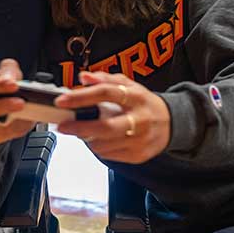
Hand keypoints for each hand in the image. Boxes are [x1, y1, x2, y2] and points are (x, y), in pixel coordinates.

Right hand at [0, 59, 35, 145]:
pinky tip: (23, 124)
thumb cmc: (2, 89)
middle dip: (0, 106)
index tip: (14, 84)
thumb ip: (10, 70)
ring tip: (26, 117)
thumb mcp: (7, 74)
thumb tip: (12, 78)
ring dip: (10, 123)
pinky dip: (13, 132)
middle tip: (21, 103)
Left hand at [55, 71, 169, 163]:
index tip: (62, 101)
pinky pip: (109, 155)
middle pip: (105, 126)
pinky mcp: (137, 155)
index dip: (81, 97)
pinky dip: (98, 148)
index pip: (106, 93)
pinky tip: (99, 139)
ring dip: (87, 139)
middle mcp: (139, 119)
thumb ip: (105, 79)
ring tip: (83, 131)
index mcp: (135, 97)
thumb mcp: (129, 85)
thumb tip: (84, 77)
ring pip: (104, 144)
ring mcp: (139, 139)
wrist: (171, 123)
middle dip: (79, 127)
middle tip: (63, 126)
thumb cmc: (144, 103)